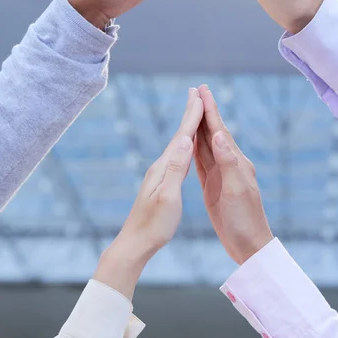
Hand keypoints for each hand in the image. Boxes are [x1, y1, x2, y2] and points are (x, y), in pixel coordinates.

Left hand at [94, 88, 202, 299]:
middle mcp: (160, 166)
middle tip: (196, 93)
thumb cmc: (154, 225)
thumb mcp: (168, 197)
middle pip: (179, 135)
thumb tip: (185, 141)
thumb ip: (176, 168)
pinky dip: (185, 145)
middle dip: (189, 114)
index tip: (201, 97)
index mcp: (164, 168)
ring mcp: (160, 174)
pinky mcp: (162, 183)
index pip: (182, 137)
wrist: (135, 244)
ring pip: (178, 144)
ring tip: (194, 113)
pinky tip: (186, 147)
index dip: (193, 116)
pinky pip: (177, 157)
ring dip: (187, 127)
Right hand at [195, 85, 272, 264]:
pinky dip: (195, 148)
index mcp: (236, 162)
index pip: (220, 130)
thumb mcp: (236, 190)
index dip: (211, 110)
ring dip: (198, 126)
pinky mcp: (212, 186)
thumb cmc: (245, 219)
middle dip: (204, 111)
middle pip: (212, 132)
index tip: (203, 91)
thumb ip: (227, 162)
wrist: (248, 245)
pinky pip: (202, 162)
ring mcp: (220, 175)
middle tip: (196, 91)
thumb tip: (217, 135)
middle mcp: (229, 164)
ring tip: (192, 109)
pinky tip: (191, 141)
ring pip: (205, 145)